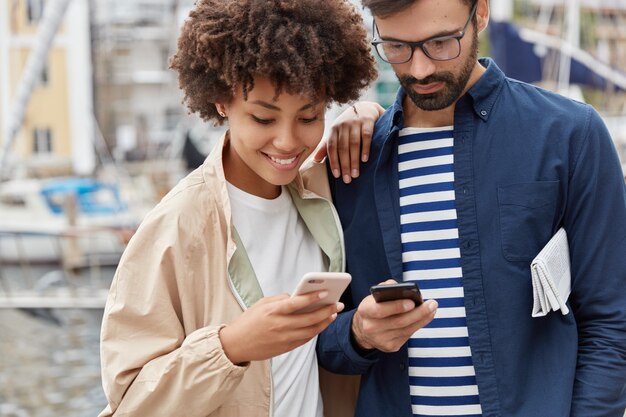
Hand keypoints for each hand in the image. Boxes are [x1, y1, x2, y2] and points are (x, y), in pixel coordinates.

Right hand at [219, 291, 343, 364]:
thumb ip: (279, 299)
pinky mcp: (285, 348)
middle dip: (326, 311)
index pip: (296, 303)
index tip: (325, 292)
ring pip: (311, 331)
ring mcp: (284, 338)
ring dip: (324, 322)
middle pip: (309, 318)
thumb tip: (296, 296)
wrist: (235, 345)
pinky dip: (315, 332)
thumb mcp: (260, 304)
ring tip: (333, 315)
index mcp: (272, 312)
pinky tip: (321, 325)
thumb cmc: (247, 321)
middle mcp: (280, 326)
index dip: (312, 297)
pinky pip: (305, 340)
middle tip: (337, 304)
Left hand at [314, 101, 383, 183]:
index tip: (337, 175)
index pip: (331, 148)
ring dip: (354, 160)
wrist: (365, 107)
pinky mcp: (367, 121)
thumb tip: (315, 160)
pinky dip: (365, 148)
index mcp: (333, 130)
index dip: (333, 162)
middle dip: (344, 164)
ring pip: (353, 144)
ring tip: (355, 174)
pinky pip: (366, 136)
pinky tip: (365, 160)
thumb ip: (326, 146)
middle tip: (348, 179)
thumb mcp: (336, 133)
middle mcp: (343, 125)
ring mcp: (355, 123)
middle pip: (342, 148)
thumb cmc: (348, 125)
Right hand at [351, 280, 437, 351]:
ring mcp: (380, 340)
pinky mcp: (390, 347)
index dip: (397, 306)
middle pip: (398, 322)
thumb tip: (404, 289)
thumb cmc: (374, 307)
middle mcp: (370, 328)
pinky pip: (407, 335)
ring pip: (406, 330)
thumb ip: (387, 288)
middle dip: (418, 313)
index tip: (412, 302)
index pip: (380, 310)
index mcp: (365, 311)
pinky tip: (426, 317)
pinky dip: (418, 325)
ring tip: (432, 309)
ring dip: (422, 319)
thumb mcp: (375, 296)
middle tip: (432, 304)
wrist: (364, 329)